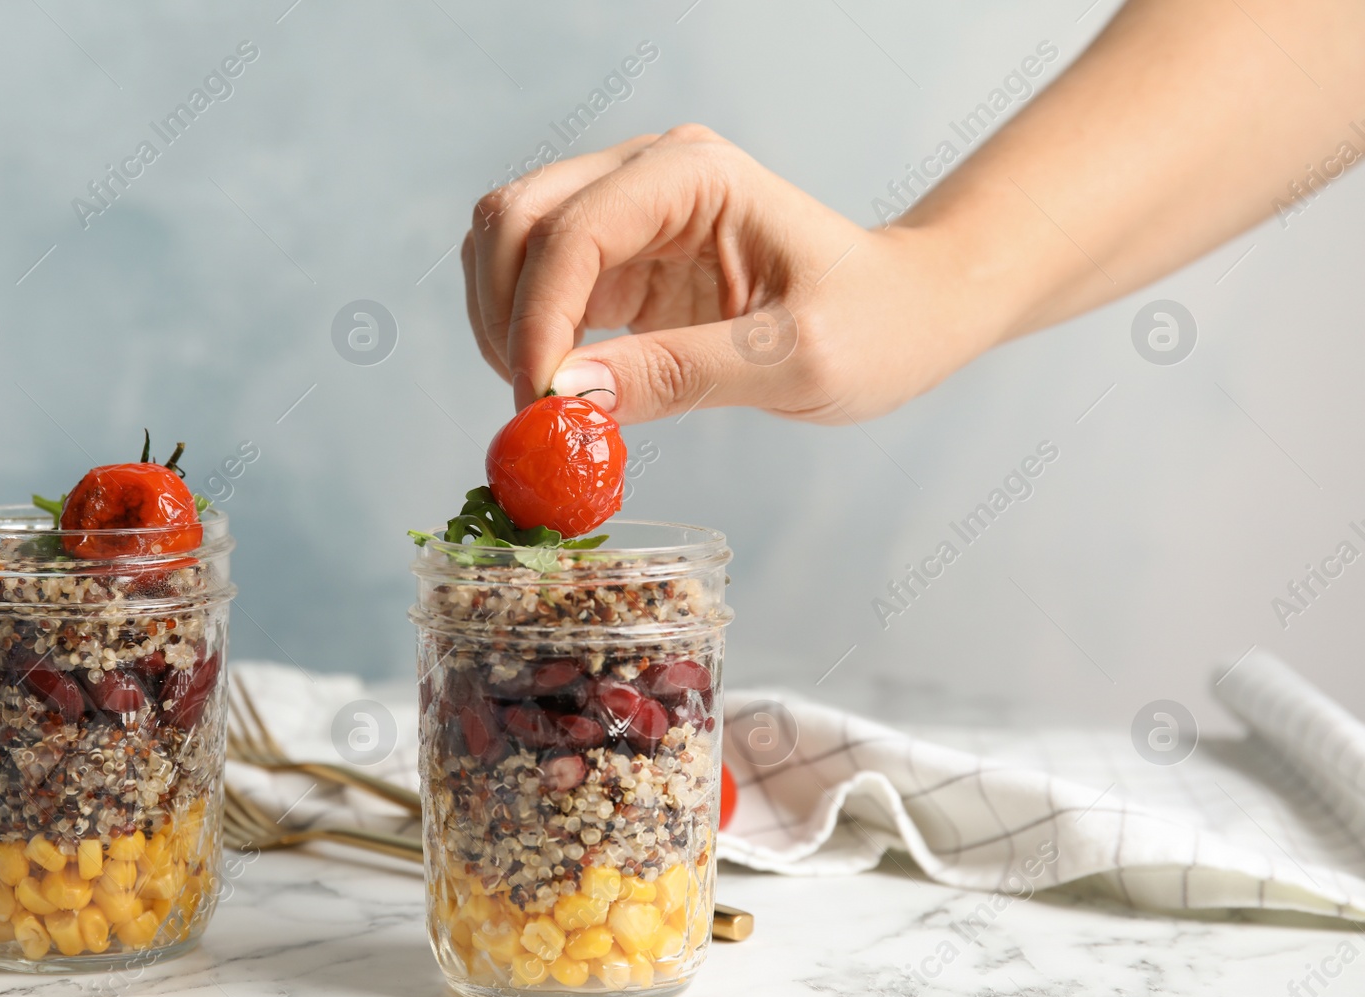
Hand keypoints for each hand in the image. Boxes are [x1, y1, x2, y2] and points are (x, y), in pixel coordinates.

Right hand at [462, 125, 996, 424]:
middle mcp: (648, 173)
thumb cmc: (875, 324)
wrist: (904, 313)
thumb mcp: (794, 361)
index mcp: (694, 175)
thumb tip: (569, 396)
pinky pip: (535, 281)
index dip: (538, 320)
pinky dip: (522, 334)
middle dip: (505, 317)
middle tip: (534, 412)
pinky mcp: (620, 256)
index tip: (540, 407)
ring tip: (546, 403)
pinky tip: (558, 388)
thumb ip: (682, 373)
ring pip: (508, 244)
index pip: (574, 230)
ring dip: (502, 323)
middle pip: (517, 219)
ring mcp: (627, 210)